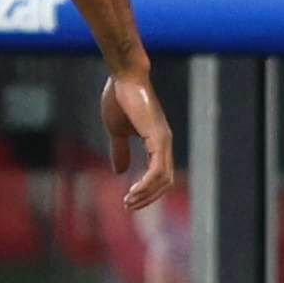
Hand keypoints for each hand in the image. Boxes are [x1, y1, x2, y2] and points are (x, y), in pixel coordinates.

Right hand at [101, 70, 174, 209]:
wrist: (123, 77)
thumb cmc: (120, 98)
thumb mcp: (117, 131)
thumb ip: (120, 150)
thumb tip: (120, 172)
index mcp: (158, 142)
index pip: (160, 175)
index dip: (147, 191)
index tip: (129, 199)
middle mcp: (165, 143)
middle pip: (166, 182)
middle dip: (148, 198)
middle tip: (129, 206)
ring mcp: (164, 140)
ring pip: (164, 179)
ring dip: (147, 194)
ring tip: (129, 201)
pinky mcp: (158, 137)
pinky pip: (158, 169)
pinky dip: (147, 184)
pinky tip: (133, 190)